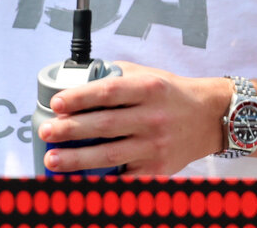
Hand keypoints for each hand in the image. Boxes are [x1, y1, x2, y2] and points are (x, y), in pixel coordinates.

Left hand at [38, 62, 231, 175]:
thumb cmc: (174, 95)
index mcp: (150, 89)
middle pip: (104, 125)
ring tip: (52, 159)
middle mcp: (153, 117)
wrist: (210, 118)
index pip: (109, 91)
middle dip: (70, 130)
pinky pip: (124, 176)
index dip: (81, 97)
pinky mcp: (156, 168)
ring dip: (76, 159)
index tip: (57, 102)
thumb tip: (81, 78)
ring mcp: (155, 145)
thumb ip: (118, 75)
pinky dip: (101, 180)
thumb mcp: (150, 76)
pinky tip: (80, 181)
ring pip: (109, 154)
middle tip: (46, 132)